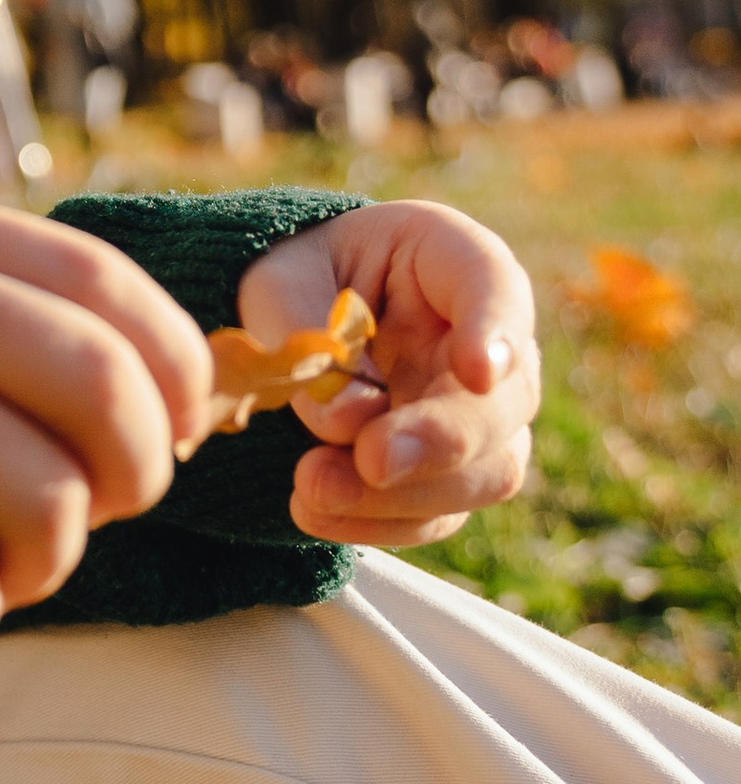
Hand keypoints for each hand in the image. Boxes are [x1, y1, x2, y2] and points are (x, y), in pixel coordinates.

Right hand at [0, 194, 215, 643]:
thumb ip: (16, 312)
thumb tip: (195, 403)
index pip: (106, 287)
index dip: (175, 368)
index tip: (173, 424)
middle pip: (100, 389)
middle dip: (137, 470)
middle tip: (103, 501)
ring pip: (50, 503)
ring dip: (53, 556)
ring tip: (6, 550)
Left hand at [238, 202, 538, 549]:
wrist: (290, 319)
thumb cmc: (296, 280)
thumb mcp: (279, 283)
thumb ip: (308, 338)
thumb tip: (348, 426)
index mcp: (451, 260)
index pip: (495, 287)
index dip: (495, 330)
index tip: (477, 368)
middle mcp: (488, 344)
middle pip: (504, 403)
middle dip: (440, 440)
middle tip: (373, 458)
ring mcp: (481, 415)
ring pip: (485, 473)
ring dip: (405, 495)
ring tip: (313, 487)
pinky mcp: (452, 475)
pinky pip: (438, 515)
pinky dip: (378, 522)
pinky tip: (315, 510)